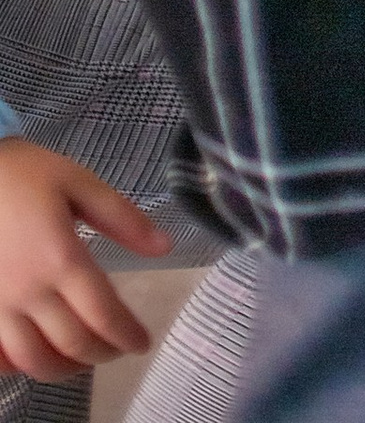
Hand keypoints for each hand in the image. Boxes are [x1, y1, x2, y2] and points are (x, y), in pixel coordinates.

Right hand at [0, 138, 162, 379]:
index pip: (102, 314)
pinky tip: (36, 356)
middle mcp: (28, 292)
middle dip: (102, 353)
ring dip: (65, 369)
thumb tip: (165, 247)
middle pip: (72, 344)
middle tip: (118, 349)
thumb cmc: (24, 174)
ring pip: (34, 361)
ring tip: (84, 357)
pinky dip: (21, 366)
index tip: (143, 343)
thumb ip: (123, 217)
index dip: (127, 335)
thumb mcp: (79, 182)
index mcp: (60, 259)